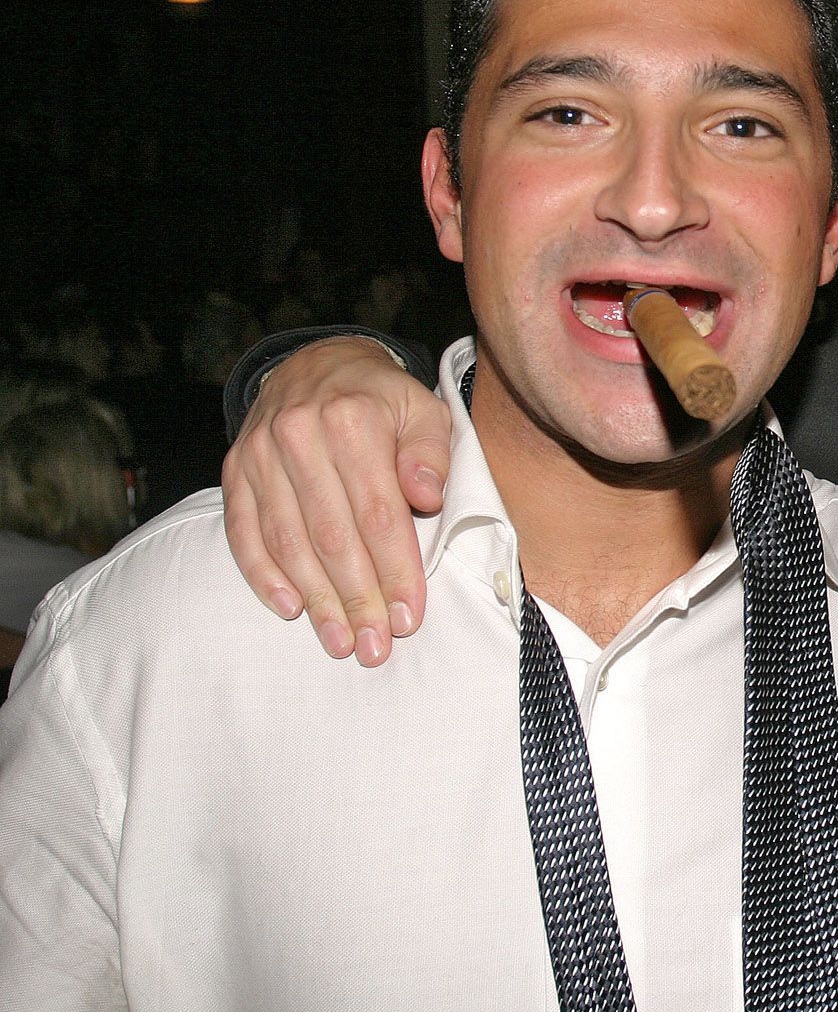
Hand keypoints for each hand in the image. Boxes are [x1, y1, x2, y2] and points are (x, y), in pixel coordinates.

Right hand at [221, 337, 451, 664]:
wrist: (316, 364)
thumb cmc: (381, 398)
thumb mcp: (422, 408)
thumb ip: (429, 452)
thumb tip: (427, 497)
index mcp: (353, 420)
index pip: (378, 512)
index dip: (396, 570)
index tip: (410, 616)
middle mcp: (300, 435)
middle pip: (332, 535)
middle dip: (357, 599)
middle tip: (375, 646)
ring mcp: (260, 454)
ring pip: (288, 540)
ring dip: (315, 599)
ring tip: (340, 641)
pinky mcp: (235, 471)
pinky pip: (244, 531)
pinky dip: (264, 575)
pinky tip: (290, 609)